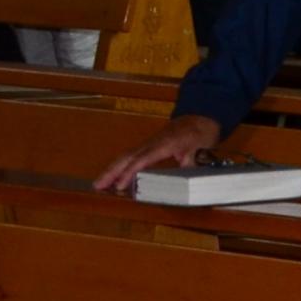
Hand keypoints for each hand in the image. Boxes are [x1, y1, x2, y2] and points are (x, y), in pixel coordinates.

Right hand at [96, 112, 230, 192]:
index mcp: (165, 143)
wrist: (202, 115)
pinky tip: (113, 175)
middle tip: (97, 185)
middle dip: (111, 171)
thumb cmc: (201, 131)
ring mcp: (150, 143)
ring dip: (112, 169)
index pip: (142, 159)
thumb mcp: (202, 146)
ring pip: (126, 155)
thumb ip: (192, 160)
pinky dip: (120, 165)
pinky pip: (131, 155)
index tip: (120, 185)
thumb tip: (184, 174)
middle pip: (128, 157)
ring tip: (99, 183)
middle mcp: (153, 142)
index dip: (130, 172)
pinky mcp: (149, 145)